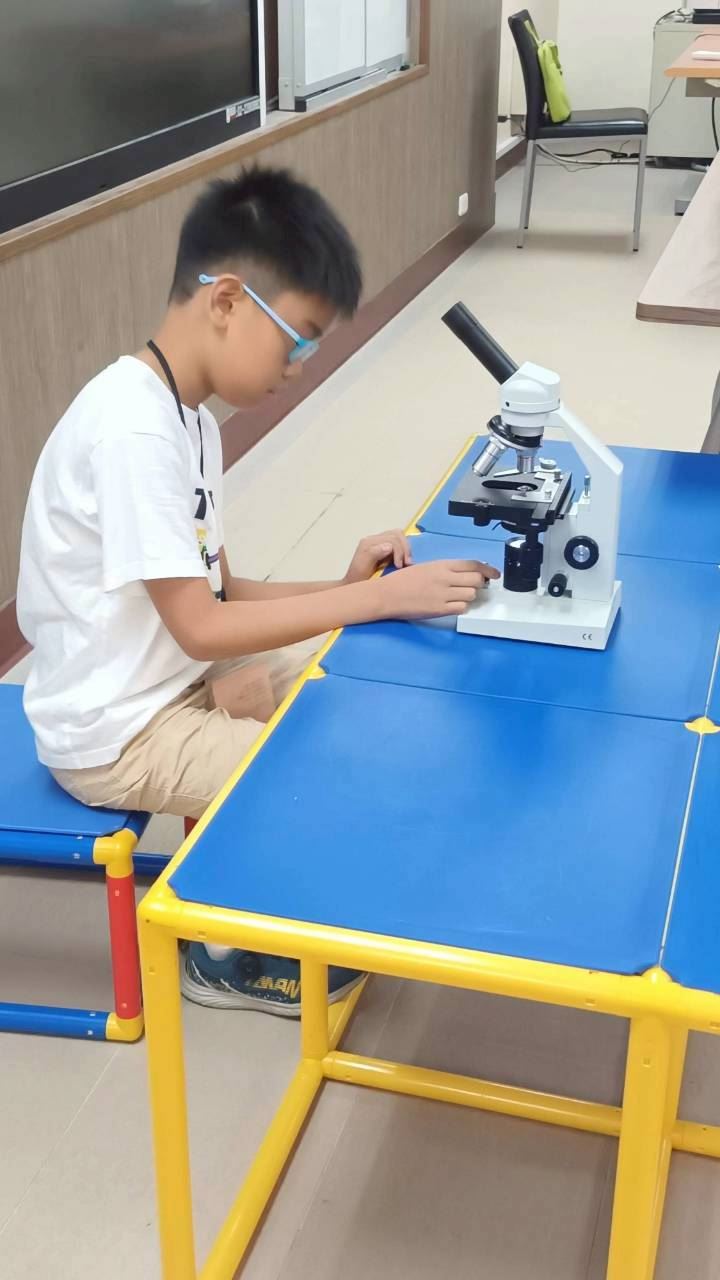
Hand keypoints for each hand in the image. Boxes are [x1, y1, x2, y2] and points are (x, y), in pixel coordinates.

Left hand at [344, 530, 412, 583]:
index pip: (391, 539)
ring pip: (399, 537)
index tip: (399, 566)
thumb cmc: (357, 580)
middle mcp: (374, 540)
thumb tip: (389, 546)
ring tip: (406, 563)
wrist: (354, 586)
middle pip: (397, 535)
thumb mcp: (361, 569)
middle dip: (405, 549)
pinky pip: (399, 542)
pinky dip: (404, 550)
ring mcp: (380, 543)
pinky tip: (404, 561)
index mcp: (368, 543)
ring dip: (406, 549)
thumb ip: (372, 555)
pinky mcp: (385, 548)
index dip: (399, 551)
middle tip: (407, 564)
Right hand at [375, 559, 499, 620]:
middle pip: (476, 580)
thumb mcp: (427, 567)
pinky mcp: (439, 609)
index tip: (495, 574)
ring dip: (469, 596)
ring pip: (471, 594)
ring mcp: (443, 594)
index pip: (473, 564)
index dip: (488, 569)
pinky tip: (452, 605)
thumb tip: (466, 574)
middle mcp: (445, 578)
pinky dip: (461, 607)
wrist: (387, 594)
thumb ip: (446, 570)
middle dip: (480, 584)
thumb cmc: (404, 580)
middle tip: (474, 587)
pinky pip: (461, 607)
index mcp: (442, 564)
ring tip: (458, 597)